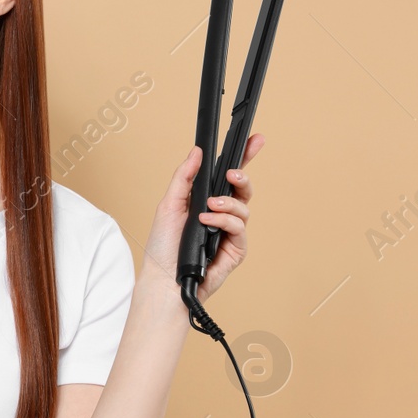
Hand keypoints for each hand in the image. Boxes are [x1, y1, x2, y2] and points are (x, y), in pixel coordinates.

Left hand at [140, 135, 262, 304]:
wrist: (163, 278)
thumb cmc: (163, 246)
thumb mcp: (169, 204)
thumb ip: (184, 178)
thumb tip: (196, 152)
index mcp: (205, 201)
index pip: (227, 177)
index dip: (243, 157)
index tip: (254, 139)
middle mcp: (221, 214)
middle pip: (242, 189)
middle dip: (243, 176)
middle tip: (233, 173)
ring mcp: (230, 232)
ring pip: (243, 207)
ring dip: (227, 203)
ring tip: (208, 207)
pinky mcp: (236, 249)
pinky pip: (239, 227)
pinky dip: (224, 220)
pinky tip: (208, 221)